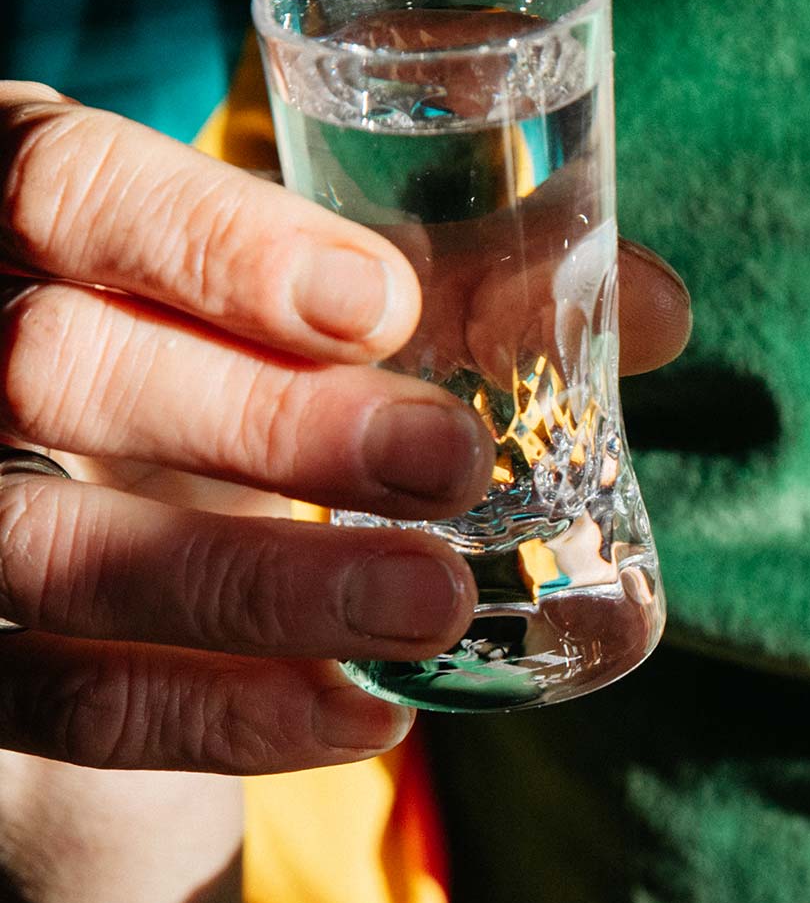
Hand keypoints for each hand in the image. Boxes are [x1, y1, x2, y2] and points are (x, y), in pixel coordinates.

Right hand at [0, 83, 690, 770]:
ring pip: (48, 551)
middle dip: (266, 422)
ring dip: (256, 587)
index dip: (211, 243)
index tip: (378, 305)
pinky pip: (67, 705)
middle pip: (50, 365)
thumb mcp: (306, 308)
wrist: (100, 548)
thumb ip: (462, 287)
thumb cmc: (218, 362)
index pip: (61, 186)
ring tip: (437, 609)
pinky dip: (224, 716)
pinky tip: (369, 716)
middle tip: (455, 462)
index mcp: (12, 201)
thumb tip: (652, 306)